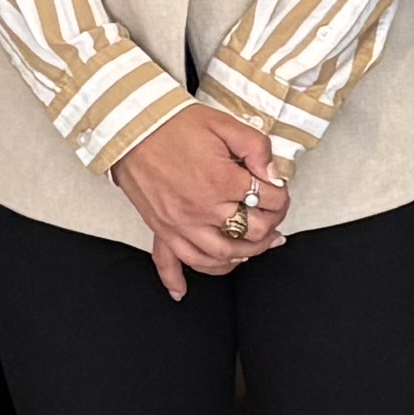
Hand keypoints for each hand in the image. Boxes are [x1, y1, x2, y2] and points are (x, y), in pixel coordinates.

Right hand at [112, 100, 282, 298]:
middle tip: (274, 218)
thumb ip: (255, 147)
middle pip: (250, 232)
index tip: (279, 190)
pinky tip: (182, 291)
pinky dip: (175, 279)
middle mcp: (201, 209)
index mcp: (221, 181)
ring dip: (243, 256)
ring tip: (255, 248)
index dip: (281, 195)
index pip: (267, 199)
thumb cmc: (174, 124)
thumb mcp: (224, 124)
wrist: (132, 127)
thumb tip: (272, 174)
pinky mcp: (160, 228)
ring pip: (219, 256)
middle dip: (270, 226)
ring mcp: (179, 224)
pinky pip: (168, 262)